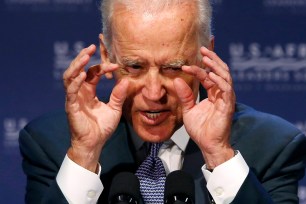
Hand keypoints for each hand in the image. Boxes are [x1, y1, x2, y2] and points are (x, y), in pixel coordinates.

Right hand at [63, 40, 128, 171]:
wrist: (95, 143)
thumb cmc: (102, 127)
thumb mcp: (114, 108)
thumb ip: (118, 95)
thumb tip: (126, 80)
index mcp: (89, 92)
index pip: (92, 74)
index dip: (102, 67)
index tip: (115, 65)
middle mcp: (80, 92)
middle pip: (78, 70)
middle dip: (83, 58)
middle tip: (92, 47)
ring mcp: (74, 98)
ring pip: (70, 77)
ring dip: (77, 65)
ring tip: (85, 55)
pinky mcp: (71, 106)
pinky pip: (71, 91)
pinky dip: (76, 82)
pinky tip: (83, 75)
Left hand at [174, 47, 234, 168]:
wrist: (208, 144)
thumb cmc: (200, 129)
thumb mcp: (188, 109)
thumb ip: (184, 95)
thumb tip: (176, 80)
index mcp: (213, 94)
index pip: (209, 75)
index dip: (200, 68)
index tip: (187, 64)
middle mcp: (221, 94)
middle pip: (220, 71)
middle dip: (212, 59)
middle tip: (203, 49)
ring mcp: (226, 99)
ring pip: (225, 76)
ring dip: (216, 66)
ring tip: (206, 58)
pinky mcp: (228, 105)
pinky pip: (226, 89)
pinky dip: (219, 80)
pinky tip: (211, 74)